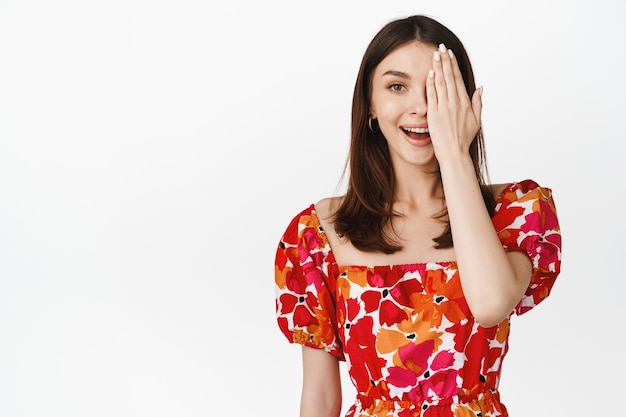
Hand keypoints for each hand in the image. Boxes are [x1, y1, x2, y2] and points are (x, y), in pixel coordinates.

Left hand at [426, 43, 481, 162]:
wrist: (454, 153)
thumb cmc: (464, 138)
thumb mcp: (476, 120)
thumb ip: (478, 102)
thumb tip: (480, 88)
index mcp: (465, 102)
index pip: (458, 78)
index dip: (454, 65)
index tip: (450, 54)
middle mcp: (455, 103)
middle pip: (450, 77)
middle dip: (445, 61)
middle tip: (441, 47)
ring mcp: (444, 108)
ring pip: (441, 83)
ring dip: (438, 68)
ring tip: (435, 55)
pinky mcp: (434, 115)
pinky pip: (432, 96)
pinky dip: (431, 84)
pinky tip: (430, 73)